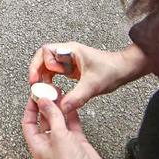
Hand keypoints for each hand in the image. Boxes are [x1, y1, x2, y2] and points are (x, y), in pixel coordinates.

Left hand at [22, 99, 123, 158]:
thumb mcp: (59, 137)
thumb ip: (52, 116)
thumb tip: (43, 101)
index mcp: (38, 147)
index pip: (28, 123)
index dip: (30, 108)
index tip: (34, 94)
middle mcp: (49, 145)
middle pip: (43, 120)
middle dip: (45, 105)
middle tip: (48, 90)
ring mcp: (64, 143)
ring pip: (58, 120)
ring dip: (58, 107)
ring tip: (59, 92)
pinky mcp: (77, 142)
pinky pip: (71, 124)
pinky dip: (71, 113)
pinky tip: (71, 104)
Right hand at [28, 43, 148, 112]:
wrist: (124, 69)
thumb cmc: (111, 69)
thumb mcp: (93, 85)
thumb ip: (77, 97)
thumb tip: (62, 107)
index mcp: (71, 50)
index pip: (46, 51)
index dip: (41, 64)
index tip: (40, 79)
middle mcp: (67, 54)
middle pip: (43, 58)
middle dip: (37, 71)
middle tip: (34, 85)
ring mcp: (69, 61)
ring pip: (48, 66)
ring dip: (43, 77)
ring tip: (43, 90)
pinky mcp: (72, 69)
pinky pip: (55, 73)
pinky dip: (51, 81)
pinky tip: (53, 91)